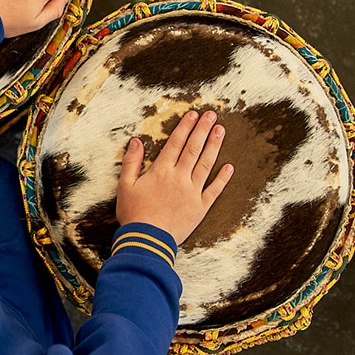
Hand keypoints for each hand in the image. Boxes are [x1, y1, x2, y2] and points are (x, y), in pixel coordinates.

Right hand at [115, 110, 233, 244]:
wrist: (147, 240)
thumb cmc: (134, 214)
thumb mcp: (125, 186)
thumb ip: (131, 162)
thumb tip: (136, 141)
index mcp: (161, 171)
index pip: (176, 143)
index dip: (185, 127)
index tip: (193, 115)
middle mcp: (179, 177)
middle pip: (193, 148)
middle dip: (203, 130)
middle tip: (211, 115)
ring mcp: (192, 192)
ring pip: (206, 164)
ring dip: (214, 146)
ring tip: (221, 130)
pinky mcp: (200, 207)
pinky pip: (214, 190)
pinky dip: (222, 178)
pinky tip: (229, 167)